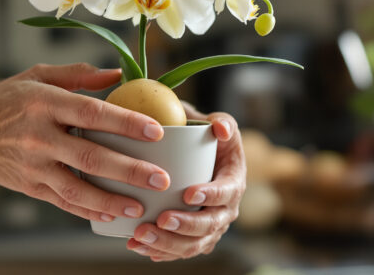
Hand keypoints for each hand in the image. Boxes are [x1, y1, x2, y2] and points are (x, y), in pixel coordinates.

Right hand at [0, 63, 171, 221]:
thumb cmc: (7, 100)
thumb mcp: (37, 76)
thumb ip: (78, 74)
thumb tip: (118, 73)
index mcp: (44, 102)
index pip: (92, 113)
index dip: (126, 122)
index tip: (157, 131)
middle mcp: (38, 135)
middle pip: (91, 155)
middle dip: (130, 170)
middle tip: (162, 178)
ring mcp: (33, 165)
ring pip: (77, 188)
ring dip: (112, 200)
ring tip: (141, 207)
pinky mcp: (28, 187)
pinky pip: (63, 202)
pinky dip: (88, 210)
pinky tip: (112, 215)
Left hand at [126, 102, 245, 260]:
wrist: (201, 158)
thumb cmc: (208, 139)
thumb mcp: (219, 123)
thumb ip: (222, 121)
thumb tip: (220, 128)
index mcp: (234, 182)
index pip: (226, 192)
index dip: (210, 195)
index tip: (188, 194)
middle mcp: (225, 210)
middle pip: (209, 225)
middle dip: (185, 226)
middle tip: (161, 220)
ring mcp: (210, 227)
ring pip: (193, 244)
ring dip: (167, 244)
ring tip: (141, 236)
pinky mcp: (193, 238)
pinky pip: (179, 251)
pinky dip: (160, 252)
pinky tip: (139, 247)